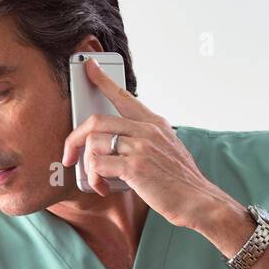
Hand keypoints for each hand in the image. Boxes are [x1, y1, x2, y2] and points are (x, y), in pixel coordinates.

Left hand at [60, 58, 222, 229]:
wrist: (199, 200)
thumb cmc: (180, 181)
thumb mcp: (168, 149)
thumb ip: (145, 140)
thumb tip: (115, 144)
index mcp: (155, 123)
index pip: (123, 95)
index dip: (102, 80)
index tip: (89, 67)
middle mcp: (147, 129)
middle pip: (96, 121)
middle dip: (74, 139)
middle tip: (69, 155)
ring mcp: (141, 146)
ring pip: (94, 143)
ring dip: (87, 166)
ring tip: (96, 180)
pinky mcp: (135, 167)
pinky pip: (98, 165)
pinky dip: (94, 179)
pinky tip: (102, 187)